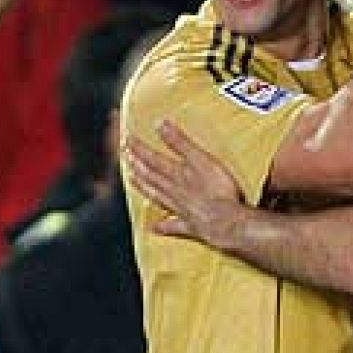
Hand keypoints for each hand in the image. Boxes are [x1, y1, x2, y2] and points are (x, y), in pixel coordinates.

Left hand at [124, 120, 247, 250]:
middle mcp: (175, 192)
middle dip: (137, 165)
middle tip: (125, 158)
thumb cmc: (217, 190)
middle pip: (152, 177)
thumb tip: (159, 124)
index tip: (127, 141)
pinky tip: (153, 227)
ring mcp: (181, 210)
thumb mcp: (200, 159)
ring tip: (132, 181)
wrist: (227, 221)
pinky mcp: (190, 226)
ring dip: (144, 188)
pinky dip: (163, 226)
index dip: (139, 149)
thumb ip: (180, 142)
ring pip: (157, 197)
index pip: (153, 159)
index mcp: (178, 174)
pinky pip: (172, 226)